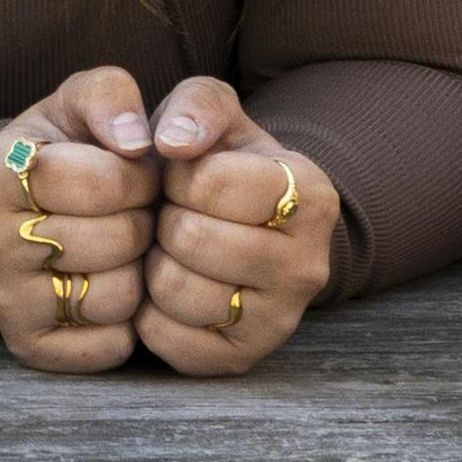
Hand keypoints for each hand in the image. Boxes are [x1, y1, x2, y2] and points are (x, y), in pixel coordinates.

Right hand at [0, 67, 160, 374]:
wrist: (17, 212)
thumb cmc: (62, 149)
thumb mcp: (76, 101)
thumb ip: (110, 95)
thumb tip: (136, 141)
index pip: (107, 180)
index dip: (140, 176)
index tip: (132, 172)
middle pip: (117, 241)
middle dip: (142, 222)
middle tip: (130, 214)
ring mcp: (3, 298)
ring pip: (117, 297)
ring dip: (138, 273)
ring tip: (121, 250)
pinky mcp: (27, 345)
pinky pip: (109, 347)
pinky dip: (126, 324)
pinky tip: (110, 288)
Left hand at [128, 78, 330, 378]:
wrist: (233, 229)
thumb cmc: (214, 162)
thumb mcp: (212, 111)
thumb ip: (195, 103)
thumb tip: (172, 141)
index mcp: (312, 194)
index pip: (210, 182)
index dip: (178, 174)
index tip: (185, 177)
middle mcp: (310, 264)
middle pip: (191, 239)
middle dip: (164, 219)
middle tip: (173, 216)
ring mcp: (281, 320)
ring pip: (177, 292)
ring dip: (154, 264)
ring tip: (169, 250)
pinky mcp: (243, 359)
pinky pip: (166, 339)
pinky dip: (149, 312)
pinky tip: (164, 289)